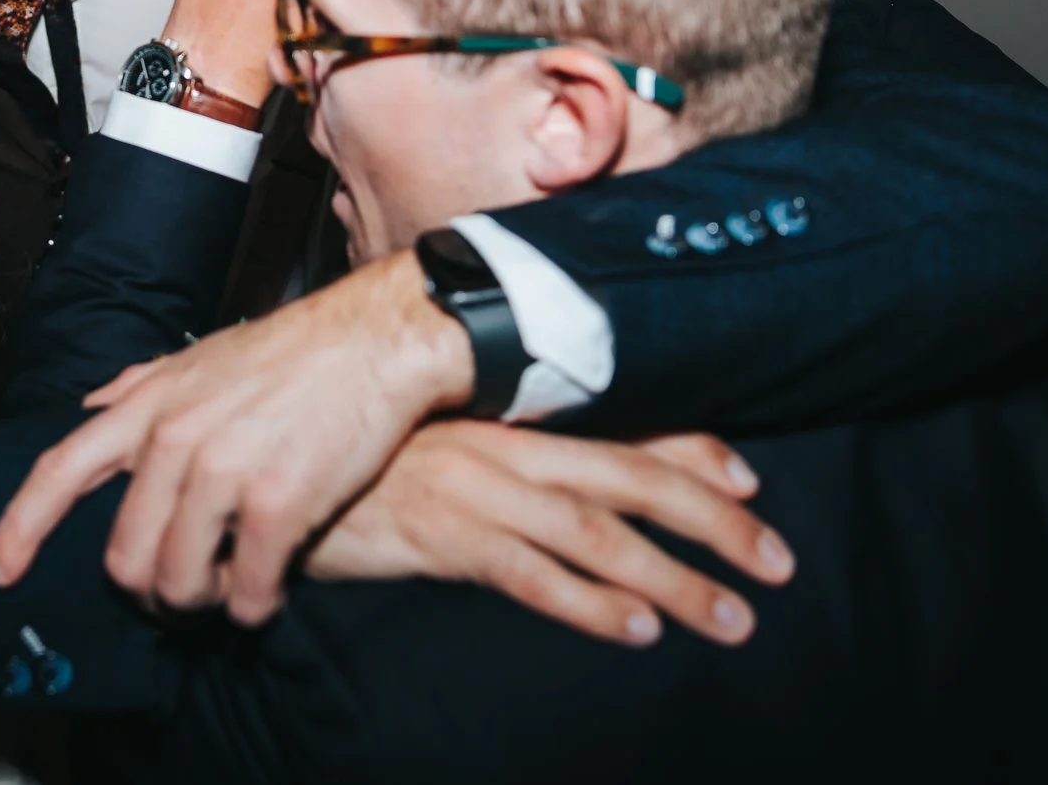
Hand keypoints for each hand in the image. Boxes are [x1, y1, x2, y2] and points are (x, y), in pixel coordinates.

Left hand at [0, 250, 472, 622]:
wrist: (376, 341)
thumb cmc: (292, 351)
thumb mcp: (199, 356)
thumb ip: (141, 386)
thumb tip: (92, 405)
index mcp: (147, 406)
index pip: (60, 471)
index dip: (21, 528)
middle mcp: (174, 439)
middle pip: (122, 555)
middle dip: (144, 592)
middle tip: (176, 595)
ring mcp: (223, 471)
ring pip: (178, 581)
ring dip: (200, 604)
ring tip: (225, 592)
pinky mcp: (278, 501)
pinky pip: (246, 589)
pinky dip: (252, 608)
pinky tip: (265, 597)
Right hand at [308, 425, 795, 647]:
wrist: (269, 466)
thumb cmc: (355, 457)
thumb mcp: (434, 443)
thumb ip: (497, 452)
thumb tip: (554, 476)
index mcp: (507, 417)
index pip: (619, 427)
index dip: (692, 453)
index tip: (751, 482)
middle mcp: (502, 446)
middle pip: (632, 480)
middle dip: (715, 523)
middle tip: (779, 563)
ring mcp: (473, 489)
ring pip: (597, 534)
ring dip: (674, 580)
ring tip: (731, 619)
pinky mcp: (441, 535)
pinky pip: (530, 574)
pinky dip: (590, 604)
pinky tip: (636, 629)